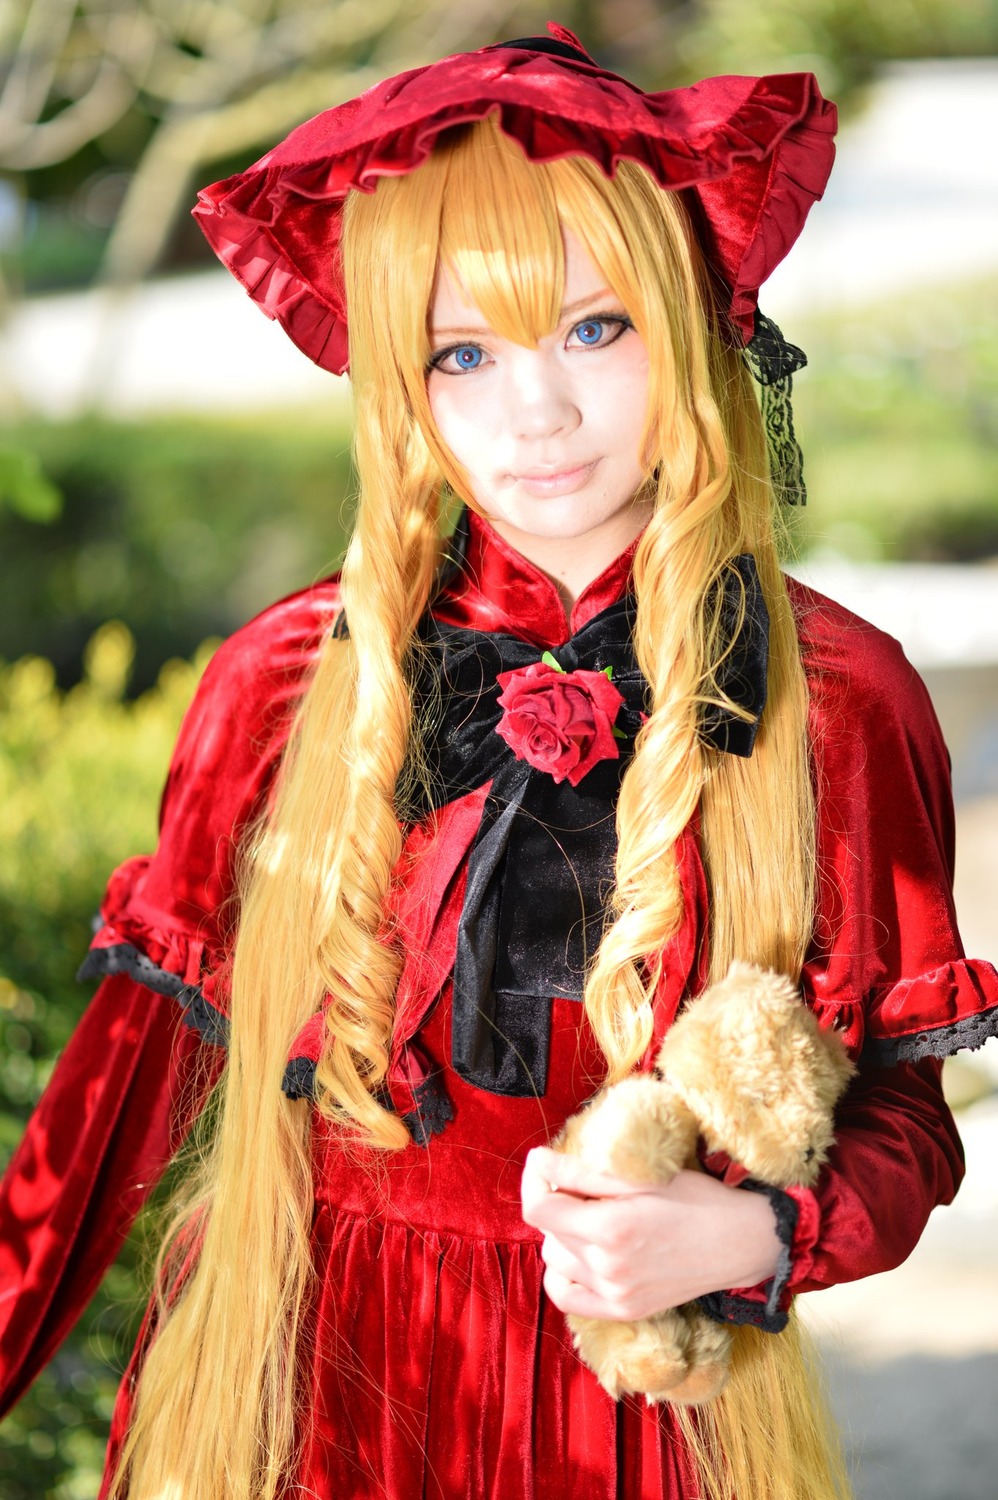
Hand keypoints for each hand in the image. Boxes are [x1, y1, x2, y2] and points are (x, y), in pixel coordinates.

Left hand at [520, 1146, 781, 1321]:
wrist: (738, 1242)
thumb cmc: (695, 1198)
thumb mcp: (641, 1175)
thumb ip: (584, 1173)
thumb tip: (539, 1163)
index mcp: (611, 1228)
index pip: (538, 1208)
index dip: (533, 1178)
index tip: (542, 1161)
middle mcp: (608, 1267)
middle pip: (548, 1230)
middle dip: (557, 1201)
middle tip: (586, 1187)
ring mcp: (614, 1294)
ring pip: (554, 1259)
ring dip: (562, 1235)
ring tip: (592, 1218)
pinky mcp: (623, 1311)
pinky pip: (566, 1297)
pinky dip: (563, 1273)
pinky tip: (582, 1254)